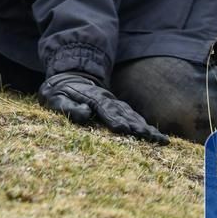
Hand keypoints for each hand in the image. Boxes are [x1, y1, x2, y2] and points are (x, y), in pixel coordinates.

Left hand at [38, 72, 167, 143]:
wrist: (67, 77)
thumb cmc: (58, 92)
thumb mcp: (56, 98)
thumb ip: (69, 106)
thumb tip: (86, 113)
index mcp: (91, 97)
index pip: (105, 109)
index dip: (114, 118)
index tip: (124, 129)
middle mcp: (107, 100)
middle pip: (125, 113)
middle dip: (138, 126)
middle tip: (152, 139)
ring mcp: (114, 103)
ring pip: (133, 116)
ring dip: (147, 128)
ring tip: (160, 140)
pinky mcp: (118, 108)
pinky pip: (134, 117)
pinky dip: (146, 126)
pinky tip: (156, 136)